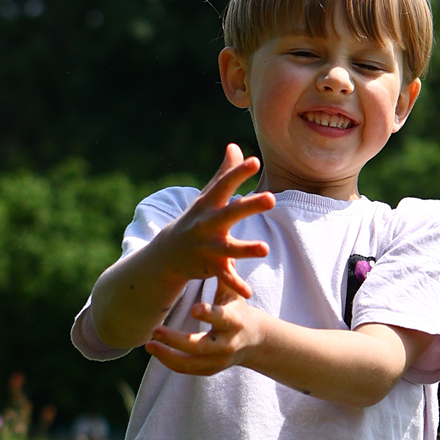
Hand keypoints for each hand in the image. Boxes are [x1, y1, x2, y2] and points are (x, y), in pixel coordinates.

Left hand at [145, 284, 266, 375]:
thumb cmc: (237, 309)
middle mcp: (227, 344)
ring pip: (191, 363)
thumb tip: (221, 251)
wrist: (254, 341)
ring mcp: (219, 360)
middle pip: (200, 346)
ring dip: (167, 356)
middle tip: (155, 330)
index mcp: (235, 322)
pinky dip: (171, 363)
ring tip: (148, 345)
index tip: (193, 308)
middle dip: (176, 340)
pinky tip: (155, 352)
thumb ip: (225, 276)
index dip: (209, 314)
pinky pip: (188, 370)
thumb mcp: (233, 293)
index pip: (222, 318)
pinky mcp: (211, 369)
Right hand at [160, 144, 274, 299]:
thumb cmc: (195, 219)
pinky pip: (225, 276)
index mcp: (209, 204)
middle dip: (250, 206)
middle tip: (271, 198)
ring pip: (230, 248)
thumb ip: (224, 173)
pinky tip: (248, 293)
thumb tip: (235, 147)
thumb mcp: (207, 197)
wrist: (168, 253)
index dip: (239, 173)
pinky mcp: (210, 266)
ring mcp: (208, 246)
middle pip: (231, 213)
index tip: (254, 161)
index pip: (225, 185)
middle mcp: (208, 223)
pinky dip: (235, 285)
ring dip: (246, 249)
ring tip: (265, 249)